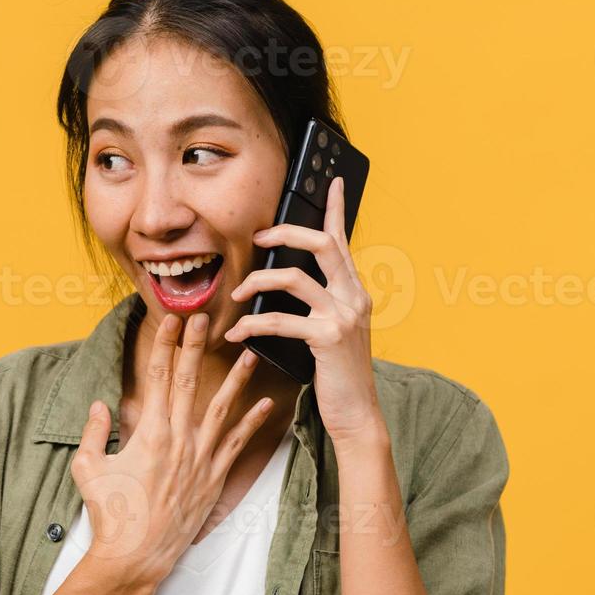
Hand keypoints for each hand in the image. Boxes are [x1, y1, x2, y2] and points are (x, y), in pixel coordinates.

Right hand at [71, 312, 274, 587]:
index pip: (159, 377)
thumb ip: (94, 432)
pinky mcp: (213, 478)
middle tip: (206, 320)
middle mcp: (179, 439)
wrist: (136, 554)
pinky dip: (252, 423)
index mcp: (149, 432)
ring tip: (251, 354)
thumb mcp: (88, 468)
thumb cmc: (110, 514)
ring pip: (222, 409)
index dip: (166, 345)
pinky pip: (237, 445)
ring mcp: (200, 458)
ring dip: (237, 379)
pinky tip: (266, 405)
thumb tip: (99, 405)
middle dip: (197, 348)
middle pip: (190, 382)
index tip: (172, 322)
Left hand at [224, 176, 384, 447]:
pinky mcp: (328, 338)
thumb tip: (289, 284)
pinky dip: (252, 324)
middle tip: (259, 238)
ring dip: (258, 281)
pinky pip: (280, 320)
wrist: (357, 413)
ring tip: (238, 292)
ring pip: (294, 278)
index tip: (328, 182)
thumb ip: (321, 304)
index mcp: (355, 291)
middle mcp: (354, 297)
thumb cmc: (338, 374)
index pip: (343, 241)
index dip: (335, 209)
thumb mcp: (334, 331)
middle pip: (322, 245)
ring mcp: (343, 316)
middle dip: (286, 233)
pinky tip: (236, 334)